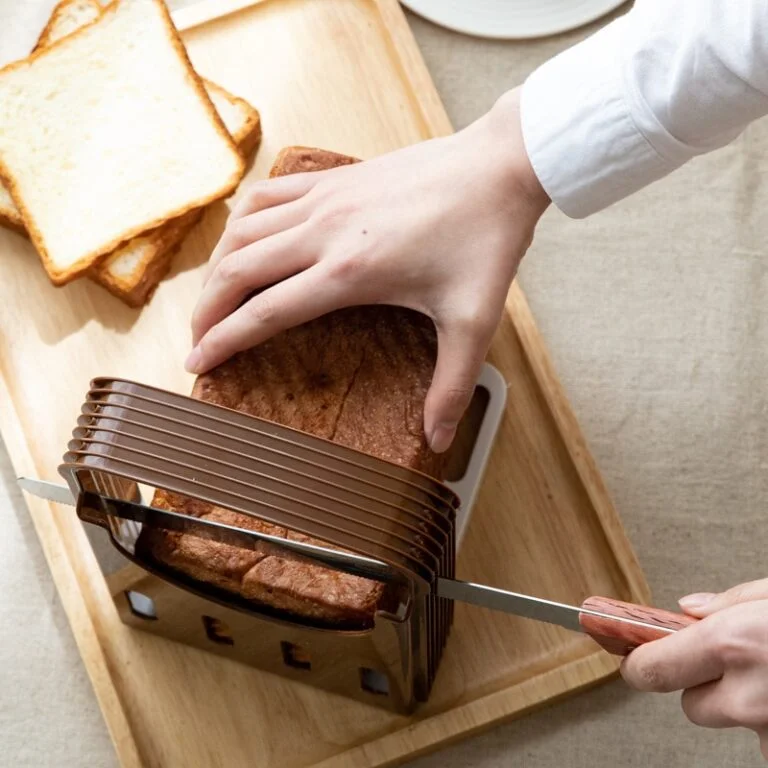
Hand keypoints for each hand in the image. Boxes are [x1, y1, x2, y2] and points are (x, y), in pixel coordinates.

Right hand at [186, 87, 549, 452]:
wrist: (499, 167)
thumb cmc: (485, 240)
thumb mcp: (473, 321)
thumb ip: (452, 386)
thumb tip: (439, 439)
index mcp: (348, 273)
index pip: (264, 312)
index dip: (223, 341)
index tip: (197, 363)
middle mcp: (323, 233)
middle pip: (237, 272)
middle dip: (206, 311)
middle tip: (197, 342)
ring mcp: (324, 200)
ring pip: (242, 231)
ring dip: (217, 267)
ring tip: (211, 299)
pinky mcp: (334, 180)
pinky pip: (266, 195)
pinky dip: (242, 221)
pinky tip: (242, 239)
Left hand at [621, 579, 767, 758]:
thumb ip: (731, 602)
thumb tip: (690, 609)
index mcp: (731, 645)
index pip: (653, 667)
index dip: (636, 664)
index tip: (628, 659)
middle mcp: (746, 696)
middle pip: (692, 703)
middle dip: (703, 682)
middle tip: (735, 660)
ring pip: (732, 720)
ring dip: (744, 704)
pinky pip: (765, 737)